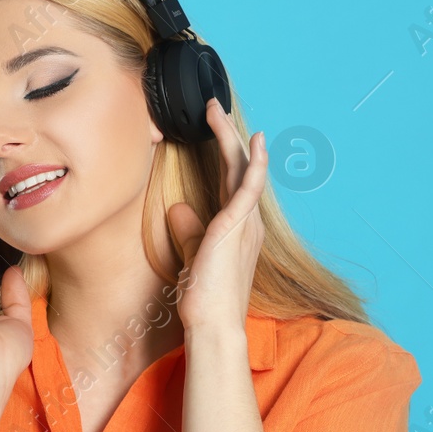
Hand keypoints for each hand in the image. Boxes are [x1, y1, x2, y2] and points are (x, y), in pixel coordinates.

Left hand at [165, 98, 267, 333]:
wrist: (211, 324)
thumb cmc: (203, 297)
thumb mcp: (193, 254)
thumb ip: (188, 229)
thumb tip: (178, 207)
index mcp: (239, 227)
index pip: (233, 181)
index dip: (225, 152)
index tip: (212, 128)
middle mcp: (248, 221)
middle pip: (238, 167)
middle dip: (226, 134)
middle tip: (211, 106)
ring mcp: (246, 222)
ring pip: (240, 169)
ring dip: (229, 137)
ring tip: (215, 109)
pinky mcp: (238, 226)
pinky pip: (249, 187)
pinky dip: (253, 163)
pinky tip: (254, 140)